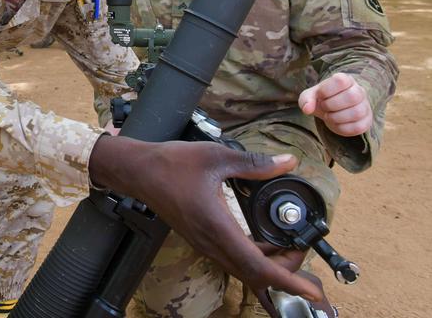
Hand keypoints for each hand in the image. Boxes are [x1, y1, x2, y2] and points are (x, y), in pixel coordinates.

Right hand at [88, 137, 322, 302]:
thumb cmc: (172, 164)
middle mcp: (211, 242)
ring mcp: (204, 244)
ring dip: (269, 267)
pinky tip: (263, 242)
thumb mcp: (216, 157)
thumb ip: (255, 163)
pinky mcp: (200, 240)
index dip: (287, 280)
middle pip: (254, 275)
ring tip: (289, 249)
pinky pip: (232, 259)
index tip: (310, 289)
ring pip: (243, 270)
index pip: (258, 266)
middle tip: (302, 252)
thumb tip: (287, 162)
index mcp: (218, 226)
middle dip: (285, 273)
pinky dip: (253, 258)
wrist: (138, 171)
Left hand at [298, 72, 371, 136]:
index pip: (340, 80)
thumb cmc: (322, 99)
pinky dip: (342, 128)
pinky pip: (358, 127)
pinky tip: (336, 123)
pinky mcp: (366, 121)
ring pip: (357, 112)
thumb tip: (307, 109)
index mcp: (345, 80)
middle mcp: (359, 90)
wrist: (332, 110)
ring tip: (329, 115)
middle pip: (352, 96)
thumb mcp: (311, 96)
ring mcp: (365, 106)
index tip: (320, 95)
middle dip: (331, 105)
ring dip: (336, 117)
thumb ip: (306, 99)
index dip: (326, 90)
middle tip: (325, 107)